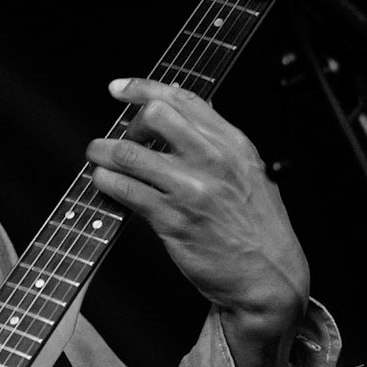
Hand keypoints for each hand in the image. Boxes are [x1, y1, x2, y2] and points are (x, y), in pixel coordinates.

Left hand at [87, 79, 309, 366]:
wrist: (269, 278)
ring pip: (130, 153)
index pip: (184, 99)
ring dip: (103, 153)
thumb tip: (184, 111)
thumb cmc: (257, 231)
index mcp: (235, 144)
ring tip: (97, 159)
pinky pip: (126, 190)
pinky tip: (104, 184)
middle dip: (126, 123)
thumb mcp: (248, 174)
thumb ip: (217, 143)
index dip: (143, 88)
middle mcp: (214, 161)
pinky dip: (107, 182)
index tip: (120, 88)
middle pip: (155, 115)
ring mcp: (192, 189)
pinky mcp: (173, 219)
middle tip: (118, 138)